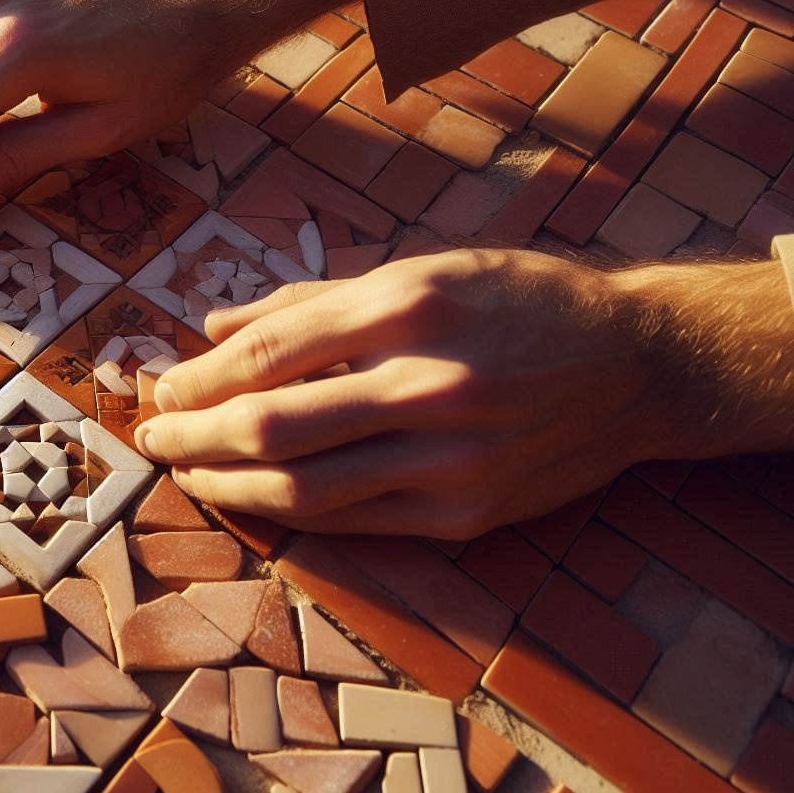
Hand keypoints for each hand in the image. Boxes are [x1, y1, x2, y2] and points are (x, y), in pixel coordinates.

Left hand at [134, 249, 793, 538]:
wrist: (639, 363)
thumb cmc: (520, 301)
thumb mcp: (423, 268)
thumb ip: (312, 301)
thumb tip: (213, 326)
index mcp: (410, 305)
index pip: (270, 353)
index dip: (200, 377)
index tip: (164, 386)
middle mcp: (429, 381)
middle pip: (273, 426)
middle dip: (194, 437)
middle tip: (154, 438)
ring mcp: (452, 457)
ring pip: (307, 489)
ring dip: (230, 486)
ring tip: (191, 475)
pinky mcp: (469, 513)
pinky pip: (358, 523)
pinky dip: (295, 515)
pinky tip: (257, 499)